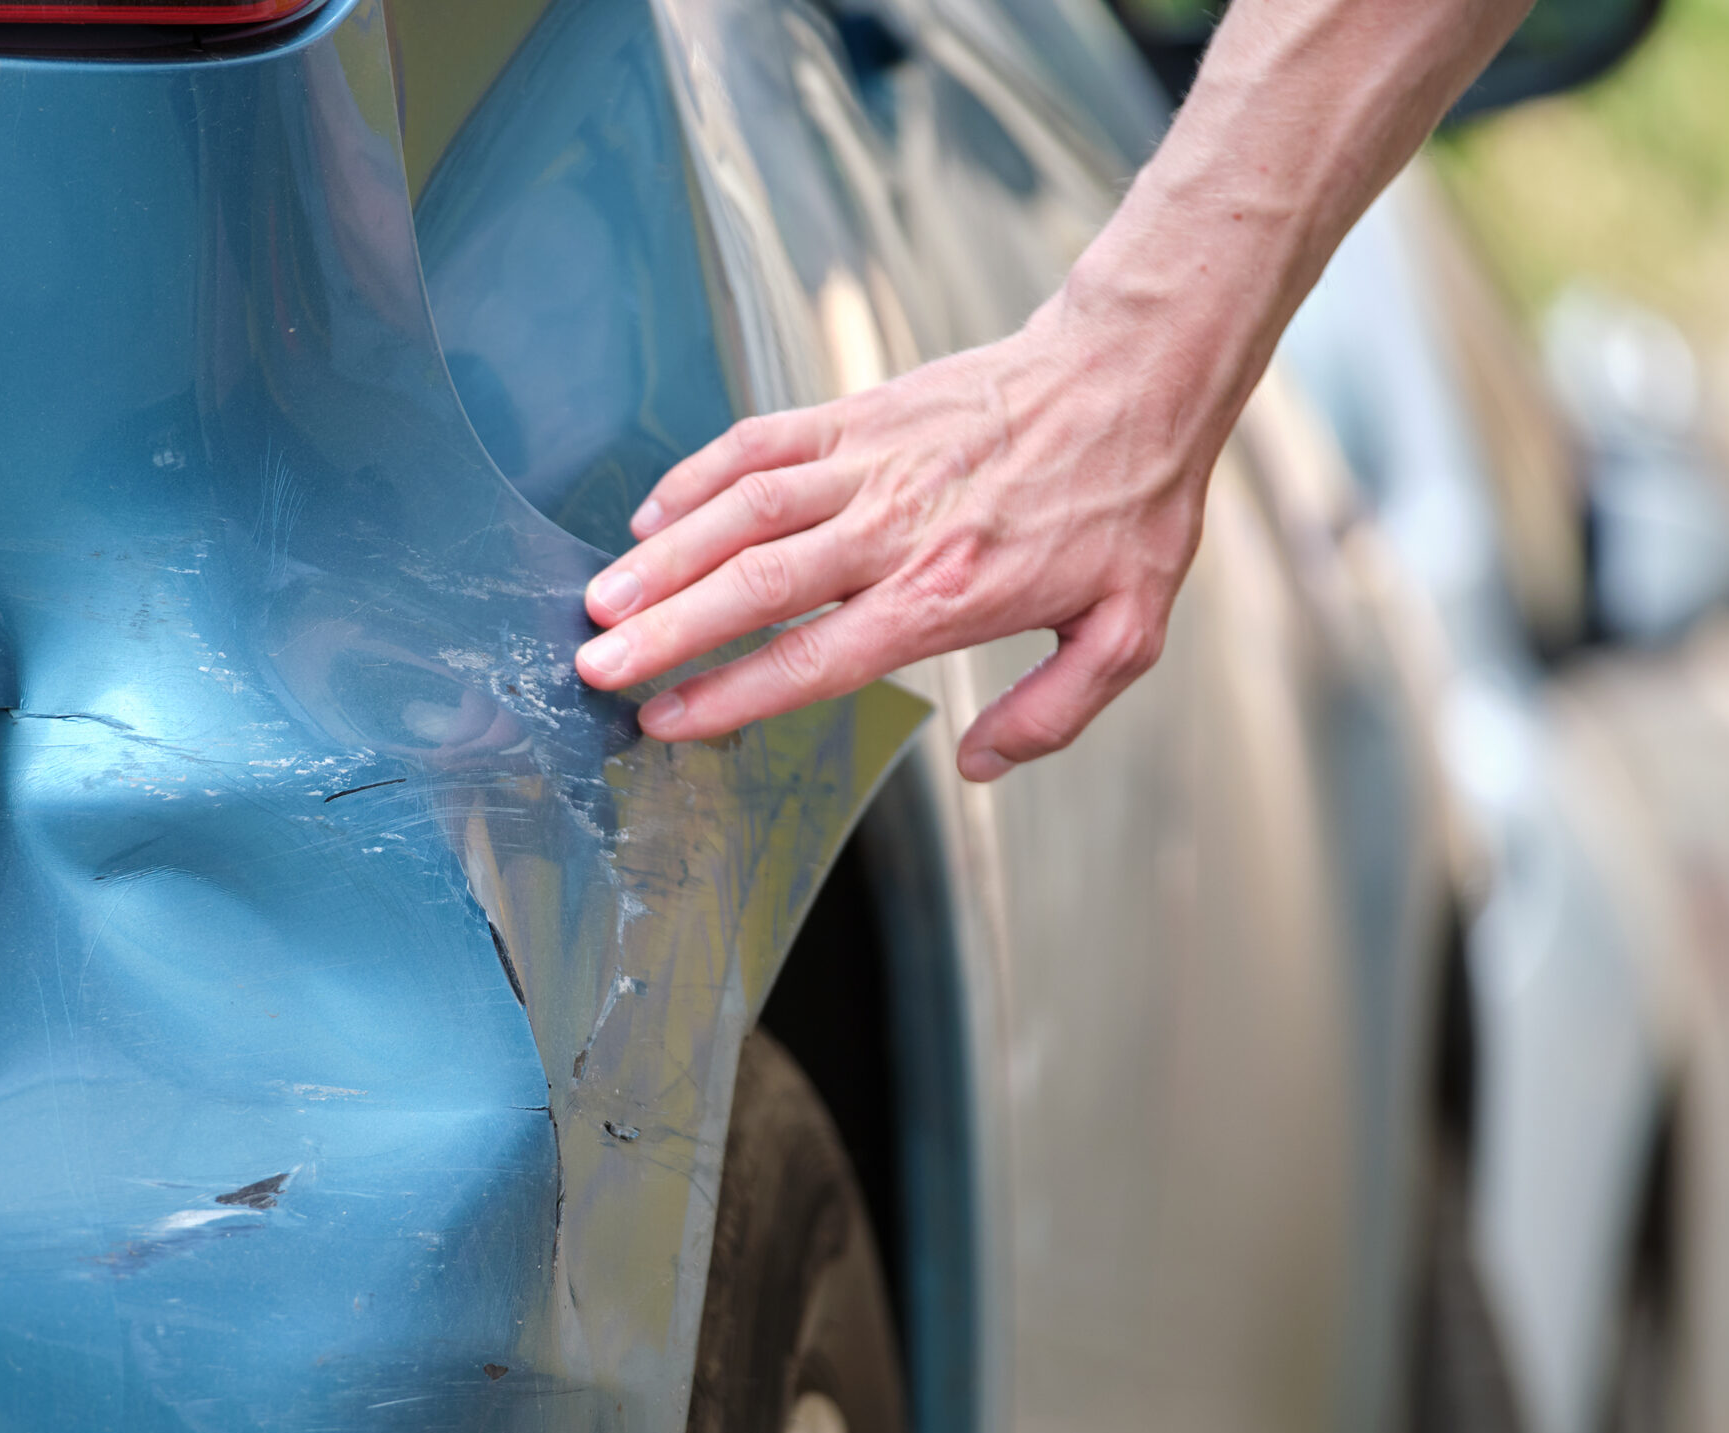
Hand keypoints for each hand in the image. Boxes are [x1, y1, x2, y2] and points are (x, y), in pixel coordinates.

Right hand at [572, 293, 1214, 780]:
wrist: (1133, 370)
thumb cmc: (1129, 503)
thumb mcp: (1127, 629)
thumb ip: (1053, 712)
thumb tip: (980, 767)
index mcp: (945, 596)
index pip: (813, 657)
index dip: (729, 693)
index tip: (665, 717)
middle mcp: (894, 530)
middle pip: (756, 587)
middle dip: (665, 631)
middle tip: (595, 664)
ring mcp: (870, 464)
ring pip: (743, 510)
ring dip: (663, 556)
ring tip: (599, 599)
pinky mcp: (859, 413)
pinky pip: (761, 442)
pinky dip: (698, 476)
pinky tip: (652, 515)